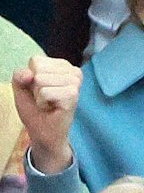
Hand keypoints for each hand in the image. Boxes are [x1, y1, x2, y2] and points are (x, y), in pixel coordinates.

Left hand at [11, 56, 79, 173]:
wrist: (44, 132)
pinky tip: (52, 107)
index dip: (30, 77)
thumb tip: (30, 74)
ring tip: (48, 103)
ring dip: (39, 96)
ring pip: (41, 80)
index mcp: (62, 65)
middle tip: (44, 98)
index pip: (36, 60)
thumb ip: (20, 76)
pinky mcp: (73, 94)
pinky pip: (45, 92)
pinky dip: (43, 102)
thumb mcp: (21, 88)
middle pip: (38, 70)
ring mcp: (75, 82)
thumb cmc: (35, 109)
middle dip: (35, 87)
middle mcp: (72, 71)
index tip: (38, 89)